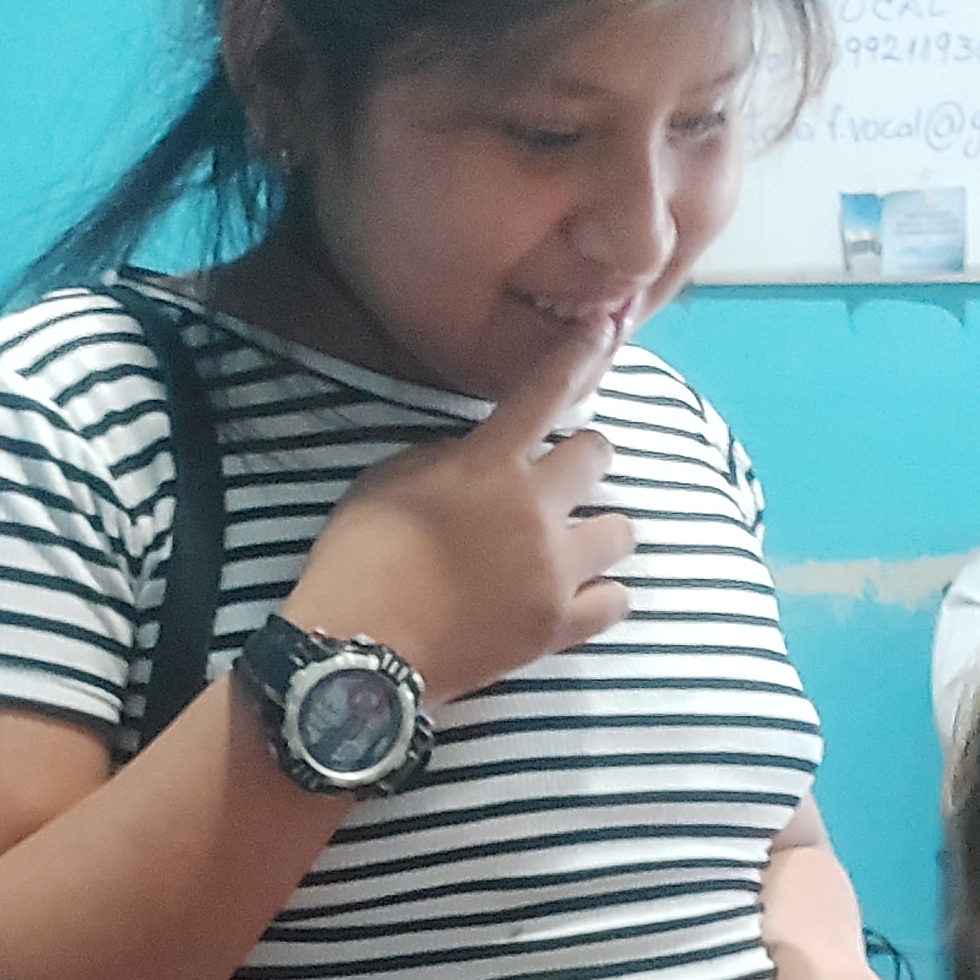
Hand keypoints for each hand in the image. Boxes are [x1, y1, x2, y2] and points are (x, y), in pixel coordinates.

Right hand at [283, 310, 638, 703]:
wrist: (359, 651)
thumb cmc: (358, 557)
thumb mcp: (386, 480)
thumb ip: (446, 458)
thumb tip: (480, 454)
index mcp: (489, 463)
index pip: (547, 390)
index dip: (580, 354)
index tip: (604, 329)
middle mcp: (535, 509)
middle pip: (598, 454)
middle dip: (580, 458)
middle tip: (553, 482)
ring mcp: (554, 570)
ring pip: (621, 529)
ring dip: (598, 529)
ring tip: (569, 544)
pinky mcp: (559, 626)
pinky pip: (616, 600)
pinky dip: (602, 593)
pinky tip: (579, 593)